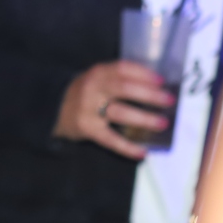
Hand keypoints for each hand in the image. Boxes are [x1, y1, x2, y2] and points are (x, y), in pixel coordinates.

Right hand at [53, 61, 171, 160]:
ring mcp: (89, 109)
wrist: (53, 107)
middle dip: (149, 94)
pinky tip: (143, 152)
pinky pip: (111, 140)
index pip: (123, 69)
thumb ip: (119, 79)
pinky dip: (128, 147)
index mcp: (97, 73)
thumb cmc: (85, 92)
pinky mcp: (88, 129)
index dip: (143, 74)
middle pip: (124, 88)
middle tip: (168, 100)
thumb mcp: (96, 79)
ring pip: (120, 113)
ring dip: (144, 118)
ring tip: (162, 123)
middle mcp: (93, 88)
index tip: (162, 80)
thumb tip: (156, 88)